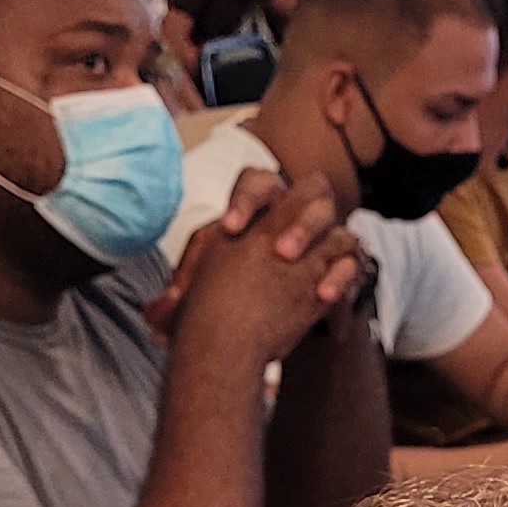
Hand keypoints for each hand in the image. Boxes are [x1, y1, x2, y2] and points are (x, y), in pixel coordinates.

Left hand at [154, 166, 361, 355]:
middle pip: (310, 188)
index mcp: (261, 209)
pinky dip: (340, 276)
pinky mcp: (341, 270)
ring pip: (335, 219)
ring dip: (313, 236)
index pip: (258, 181)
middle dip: (294, 214)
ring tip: (293, 262)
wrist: (266, 324)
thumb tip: (154, 314)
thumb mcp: (206, 288)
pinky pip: (353, 262)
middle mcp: (296, 216)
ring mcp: (324, 241)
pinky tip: (324, 297)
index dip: (246, 199)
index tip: (230, 229)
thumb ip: (185, 292)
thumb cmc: (235, 295)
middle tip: (278, 248)